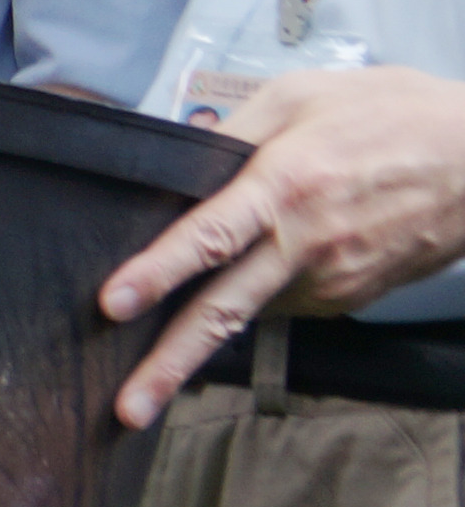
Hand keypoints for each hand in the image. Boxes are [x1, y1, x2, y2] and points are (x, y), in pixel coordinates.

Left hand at [102, 65, 464, 425]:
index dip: (158, 273)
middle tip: (127, 408)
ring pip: (249, 311)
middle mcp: (306, 245)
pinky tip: (249, 277)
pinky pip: (283, 301)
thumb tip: (177, 164)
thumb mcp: (301, 97)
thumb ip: (233, 133)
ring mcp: (333, 280)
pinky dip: (255, 298)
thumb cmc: (392, 115)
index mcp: (285, 186)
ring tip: (160, 342)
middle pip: (225, 312)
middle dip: (170, 365)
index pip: (209, 238)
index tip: (114, 305)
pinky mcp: (350, 297)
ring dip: (204, 330)